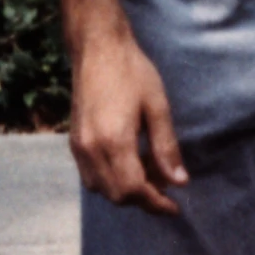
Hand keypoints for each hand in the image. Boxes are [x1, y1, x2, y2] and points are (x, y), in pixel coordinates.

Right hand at [68, 26, 185, 215]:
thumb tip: (180, 182)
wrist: (98, 47)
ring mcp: (79, 147)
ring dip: (125, 190)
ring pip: (101, 189)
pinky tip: (128, 162)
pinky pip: (90, 175)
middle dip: (143, 198)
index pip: (134, 190)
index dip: (156, 204)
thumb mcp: (157, 107)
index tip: (174, 207)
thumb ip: (166, 147)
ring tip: (149, 172)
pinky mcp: (74, 141)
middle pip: (117, 195)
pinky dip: (110, 179)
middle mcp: (91, 150)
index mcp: (114, 141)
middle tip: (166, 185)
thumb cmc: (132, 71)